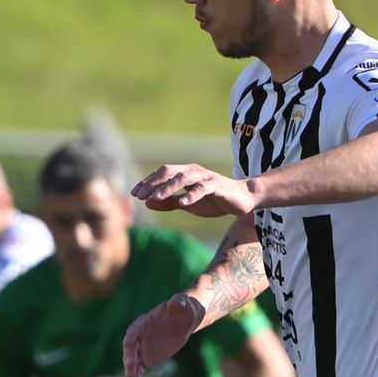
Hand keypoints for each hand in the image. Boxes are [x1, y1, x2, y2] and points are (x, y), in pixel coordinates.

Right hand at [122, 293, 203, 376]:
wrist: (184, 321)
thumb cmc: (183, 309)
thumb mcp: (183, 304)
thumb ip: (178, 302)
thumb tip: (175, 302)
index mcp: (145, 321)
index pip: (136, 329)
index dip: (132, 335)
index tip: (128, 342)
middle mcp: (140, 336)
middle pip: (131, 348)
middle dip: (129, 358)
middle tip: (129, 368)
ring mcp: (142, 348)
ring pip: (133, 361)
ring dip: (131, 371)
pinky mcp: (147, 358)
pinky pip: (140, 369)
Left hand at [131, 164, 257, 218]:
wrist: (243, 200)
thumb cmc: (214, 200)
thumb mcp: (188, 204)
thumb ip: (169, 202)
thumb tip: (148, 203)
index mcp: (186, 173)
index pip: (162, 174)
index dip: (148, 182)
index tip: (135, 194)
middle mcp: (194, 171)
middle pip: (169, 172)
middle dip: (153, 184)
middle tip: (140, 196)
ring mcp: (206, 177)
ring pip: (183, 178)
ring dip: (168, 188)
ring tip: (155, 198)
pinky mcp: (218, 185)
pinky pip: (203, 189)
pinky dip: (192, 195)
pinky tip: (183, 203)